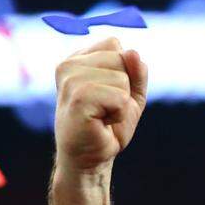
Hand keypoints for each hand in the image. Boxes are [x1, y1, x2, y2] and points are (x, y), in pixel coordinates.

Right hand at [53, 38, 147, 174]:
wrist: (91, 160)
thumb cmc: (108, 126)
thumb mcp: (131, 93)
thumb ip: (136, 71)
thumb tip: (132, 52)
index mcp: (77, 59)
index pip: (115, 44)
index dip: (124, 72)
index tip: (108, 94)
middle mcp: (69, 65)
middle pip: (121, 58)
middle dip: (125, 88)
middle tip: (107, 109)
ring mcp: (70, 80)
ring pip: (122, 78)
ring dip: (121, 103)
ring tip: (103, 116)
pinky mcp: (77, 98)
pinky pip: (119, 97)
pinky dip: (118, 114)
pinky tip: (101, 123)